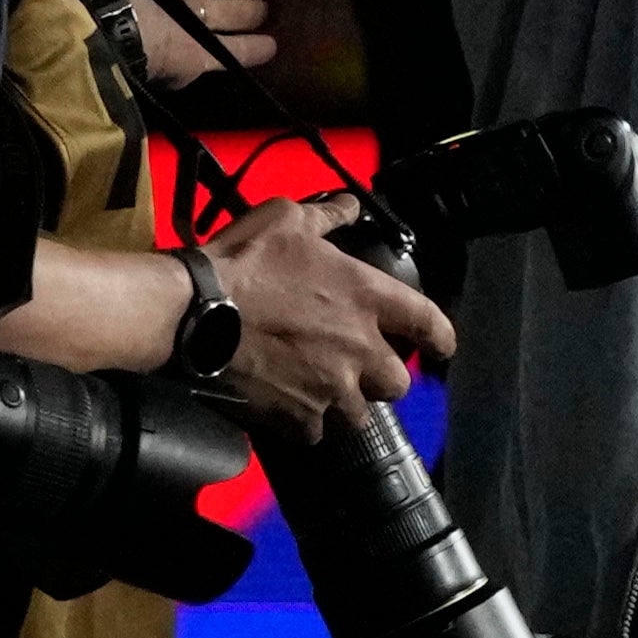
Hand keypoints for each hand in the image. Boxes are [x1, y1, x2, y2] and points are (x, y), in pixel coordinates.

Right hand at [206, 197, 444, 423]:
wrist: (196, 311)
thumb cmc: (245, 261)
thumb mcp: (288, 220)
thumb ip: (328, 217)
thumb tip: (350, 206)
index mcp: (367, 298)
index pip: (429, 323)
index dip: (441, 338)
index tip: (441, 347)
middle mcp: (361, 349)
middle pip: (397, 384)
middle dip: (382, 378)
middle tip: (357, 367)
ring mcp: (332, 389)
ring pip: (359, 414)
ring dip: (344, 403)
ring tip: (320, 390)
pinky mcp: (300, 417)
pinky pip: (314, 432)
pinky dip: (304, 422)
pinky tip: (286, 407)